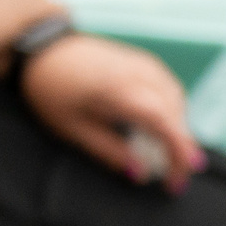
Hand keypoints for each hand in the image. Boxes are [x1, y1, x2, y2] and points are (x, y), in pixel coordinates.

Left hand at [19, 33, 202, 190]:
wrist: (44, 48)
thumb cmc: (52, 89)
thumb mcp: (72, 128)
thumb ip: (110, 151)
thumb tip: (141, 173)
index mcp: (119, 90)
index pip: (163, 122)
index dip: (179, 150)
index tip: (181, 176)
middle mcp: (141, 74)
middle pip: (175, 115)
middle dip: (180, 148)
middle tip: (172, 177)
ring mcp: (147, 65)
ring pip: (177, 102)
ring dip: (177, 131)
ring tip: (166, 156)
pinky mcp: (147, 63)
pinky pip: (171, 91)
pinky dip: (172, 114)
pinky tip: (161, 129)